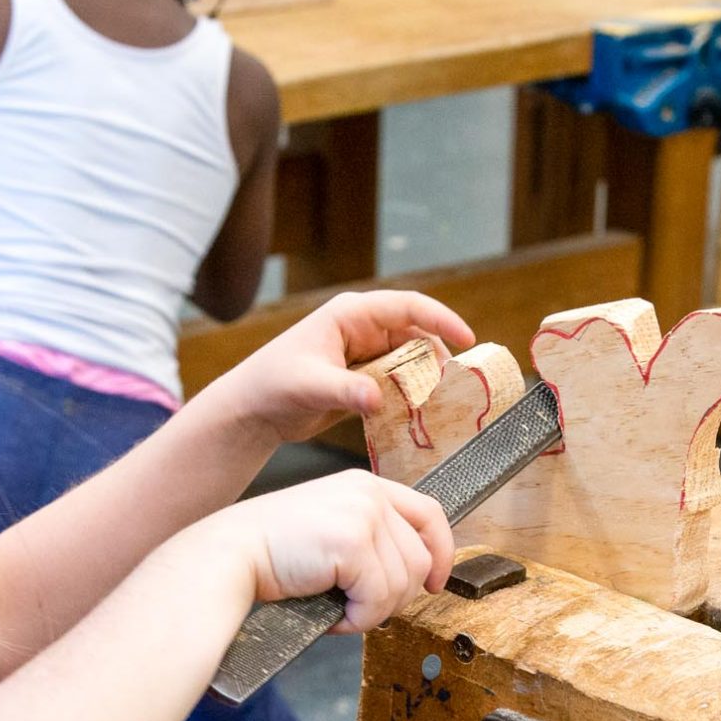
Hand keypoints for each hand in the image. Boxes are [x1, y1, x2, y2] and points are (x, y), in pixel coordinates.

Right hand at [187, 470, 453, 633]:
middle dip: (394, 597)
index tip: (434, 583)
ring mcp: (363, 514)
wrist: (228, 556)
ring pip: (403, 583)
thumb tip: (413, 577)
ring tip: (337, 610)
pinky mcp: (353, 542)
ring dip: (373, 610)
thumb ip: (370, 540)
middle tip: (357, 609)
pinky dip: (358, 619)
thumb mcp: (329, 531)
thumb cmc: (271, 553)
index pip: (429, 514)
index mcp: (364, 485)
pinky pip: (379, 598)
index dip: (441, 552)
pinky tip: (330, 614)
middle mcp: (369, 492)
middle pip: (419, 559)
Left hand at [204, 291, 475, 444]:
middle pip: (416, 335)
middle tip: (456, 386)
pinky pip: (399, 382)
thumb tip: (377, 398)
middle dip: (437, 357)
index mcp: (352, 314)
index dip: (441, 320)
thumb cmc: (272, 386)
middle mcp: (363, 329)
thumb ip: (345, 390)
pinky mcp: (364, 378)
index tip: (467, 340)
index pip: (408, 306)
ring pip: (410, 361)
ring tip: (441, 403)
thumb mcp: (309, 385)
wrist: (252, 411)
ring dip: (426, 379)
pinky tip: (420, 414)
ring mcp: (365, 354)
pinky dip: (412, 396)